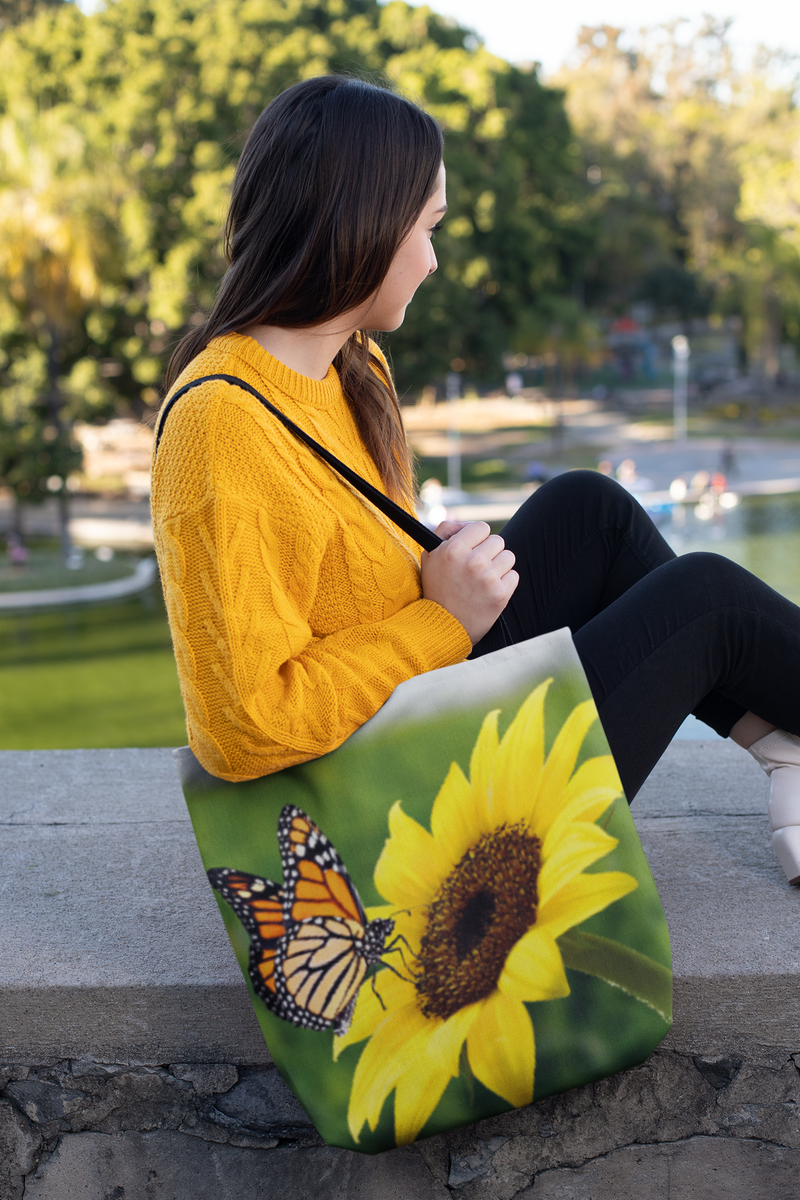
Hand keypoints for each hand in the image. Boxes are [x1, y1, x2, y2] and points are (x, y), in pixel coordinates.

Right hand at [421, 520, 518, 644]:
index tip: (473, 549)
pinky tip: (489, 591)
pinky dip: (504, 583)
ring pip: (508, 557)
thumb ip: (445, 532)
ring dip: (499, 567)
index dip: (478, 538)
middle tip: (477, 567)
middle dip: (489, 552)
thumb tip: (468, 525)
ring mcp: (488, 578)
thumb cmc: (436, 589)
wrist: (442, 626)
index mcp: (453, 549)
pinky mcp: (500, 594)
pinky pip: (513, 576)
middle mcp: (472, 561)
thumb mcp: (430, 556)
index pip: (482, 527)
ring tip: (484, 579)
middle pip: (498, 541)